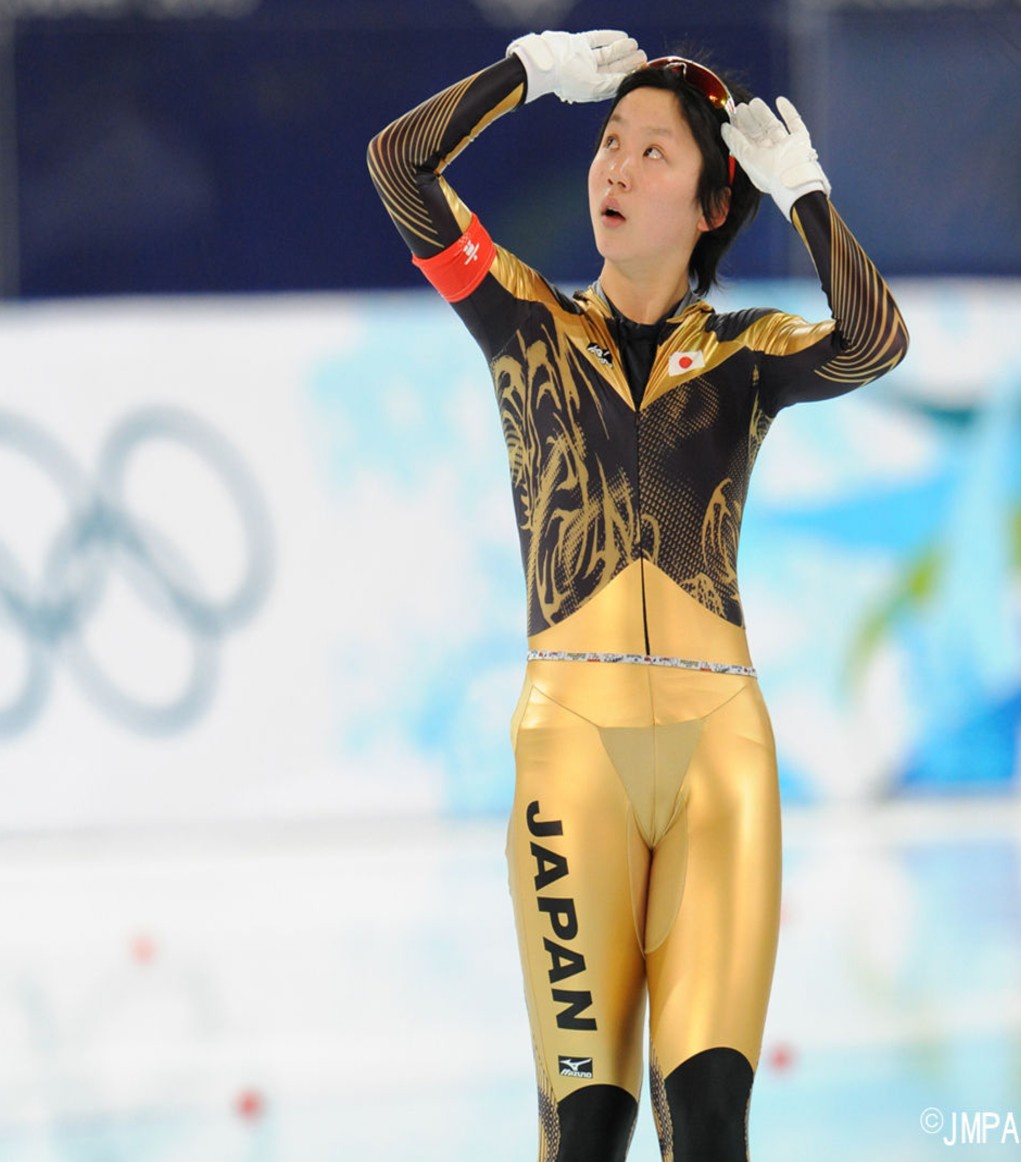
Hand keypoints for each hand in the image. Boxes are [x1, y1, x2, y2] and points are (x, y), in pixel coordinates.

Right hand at [506, 30, 645, 103]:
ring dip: (620, 50)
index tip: (641, 69)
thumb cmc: (567, 80)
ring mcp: (581, 59)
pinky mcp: (577, 44)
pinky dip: (609, 37)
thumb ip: (611, 85)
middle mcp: (586, 75)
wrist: (545, 62)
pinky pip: (596, 40)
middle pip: (611, 68)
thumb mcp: (593, 87)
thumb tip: (628, 81)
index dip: (628, 76)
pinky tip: (622, 37)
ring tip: (634, 45)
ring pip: (605, 54)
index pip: (613, 82)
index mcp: (590, 89)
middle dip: (627, 62)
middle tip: (642, 55)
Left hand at [720, 96, 830, 219]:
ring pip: (774, 126)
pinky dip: (789, 111)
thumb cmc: (769, 173)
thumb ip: (735, 142)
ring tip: (754, 102)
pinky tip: (780, 101)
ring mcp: (787, 146)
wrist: (793, 178)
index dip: (739, 128)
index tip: (732, 116)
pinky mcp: (801, 140)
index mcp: (759, 161)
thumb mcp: (746, 157)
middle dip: (750, 120)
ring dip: (765, 114)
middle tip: (741, 107)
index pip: (747, 141)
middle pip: (759, 133)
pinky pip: (795, 122)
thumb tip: (724, 128)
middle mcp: (773, 154)